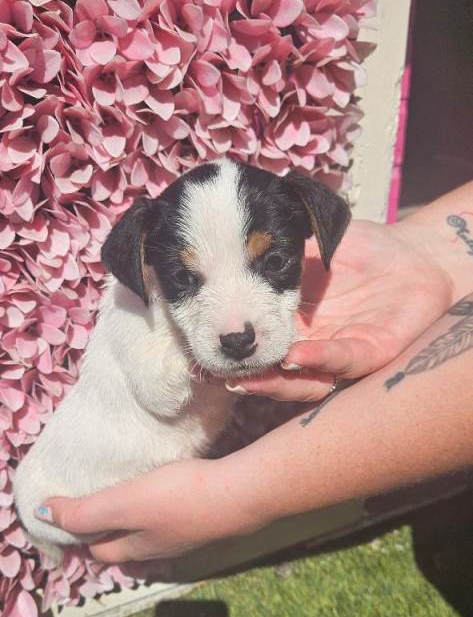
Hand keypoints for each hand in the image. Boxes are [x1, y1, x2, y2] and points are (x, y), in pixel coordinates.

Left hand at [40, 456, 262, 564]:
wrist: (240, 495)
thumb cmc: (178, 497)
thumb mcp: (123, 504)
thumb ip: (85, 512)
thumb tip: (45, 515)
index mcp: (136, 548)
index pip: (100, 552)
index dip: (81, 540)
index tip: (70, 522)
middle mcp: (160, 551)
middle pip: (126, 552)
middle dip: (107, 541)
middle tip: (94, 519)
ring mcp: (187, 539)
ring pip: (152, 543)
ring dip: (136, 533)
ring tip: (128, 513)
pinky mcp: (207, 522)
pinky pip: (176, 527)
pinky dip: (163, 521)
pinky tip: (170, 505)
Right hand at [227, 219, 453, 401]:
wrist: (415, 255)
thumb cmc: (361, 250)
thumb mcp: (304, 243)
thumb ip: (272, 247)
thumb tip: (220, 235)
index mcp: (288, 325)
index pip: (250, 344)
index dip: (224, 349)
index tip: (193, 348)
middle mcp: (309, 347)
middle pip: (269, 372)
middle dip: (241, 374)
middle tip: (211, 372)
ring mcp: (338, 356)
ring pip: (302, 381)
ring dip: (274, 381)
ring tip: (248, 375)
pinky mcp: (371, 355)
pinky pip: (342, 362)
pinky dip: (319, 360)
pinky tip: (298, 355)